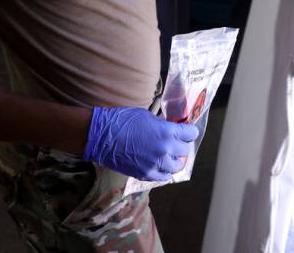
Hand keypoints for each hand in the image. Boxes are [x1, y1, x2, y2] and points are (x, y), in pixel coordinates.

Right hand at [82, 106, 198, 180]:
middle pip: (185, 151)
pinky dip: (164, 171)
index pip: (191, 134)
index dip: (188, 131)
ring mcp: (156, 164)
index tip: (185, 130)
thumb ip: (162, 125)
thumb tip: (171, 128)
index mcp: (167, 132)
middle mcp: (165, 149)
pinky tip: (159, 164)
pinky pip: (163, 177)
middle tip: (175, 141)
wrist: (103, 136)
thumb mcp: (147, 117)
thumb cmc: (123, 120)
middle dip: (181, 144)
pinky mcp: (146, 174)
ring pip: (176, 167)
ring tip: (168, 155)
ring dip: (174, 160)